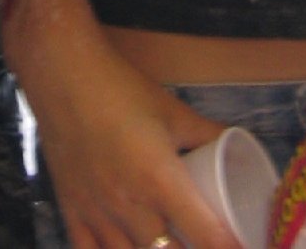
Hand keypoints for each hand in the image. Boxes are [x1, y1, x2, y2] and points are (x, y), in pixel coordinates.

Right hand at [33, 37, 243, 248]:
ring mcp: (98, 214)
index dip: (230, 247)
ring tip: (169, 245)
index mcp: (160, 180)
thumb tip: (236, 143)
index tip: (242, 245)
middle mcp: (130, 206)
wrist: (63, 74)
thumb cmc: (121, 88)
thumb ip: (207, 133)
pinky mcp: (72, 212)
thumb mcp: (173, 110)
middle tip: (200, 238)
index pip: (206, 235)